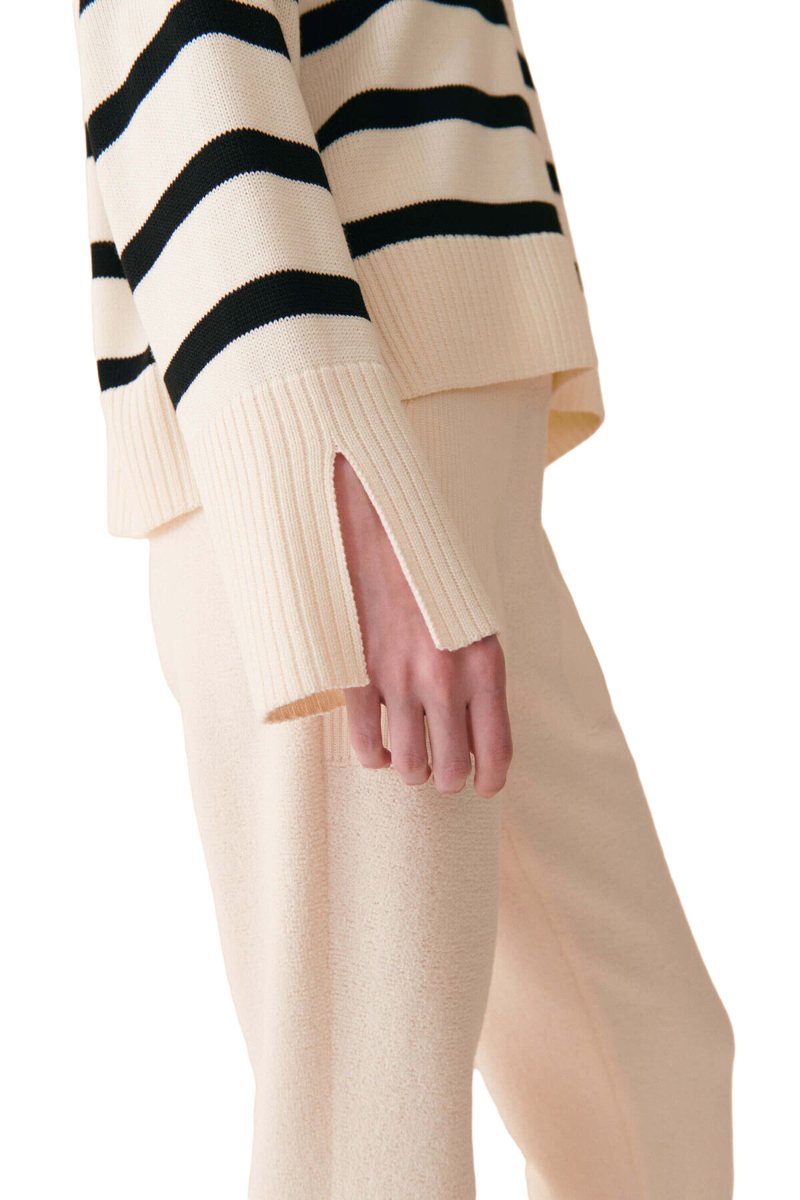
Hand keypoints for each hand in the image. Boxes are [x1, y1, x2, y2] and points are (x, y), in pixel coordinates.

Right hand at [334, 453, 512, 796]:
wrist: (380, 527)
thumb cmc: (432, 572)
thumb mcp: (475, 617)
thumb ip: (480, 673)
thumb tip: (479, 731)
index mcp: (486, 666)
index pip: (495, 754)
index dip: (489, 782)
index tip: (481, 785)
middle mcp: (445, 682)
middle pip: (450, 771)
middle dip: (447, 775)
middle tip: (440, 763)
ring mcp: (398, 682)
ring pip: (408, 768)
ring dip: (410, 769)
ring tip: (408, 756)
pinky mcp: (357, 678)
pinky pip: (365, 746)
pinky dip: (373, 756)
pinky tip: (377, 748)